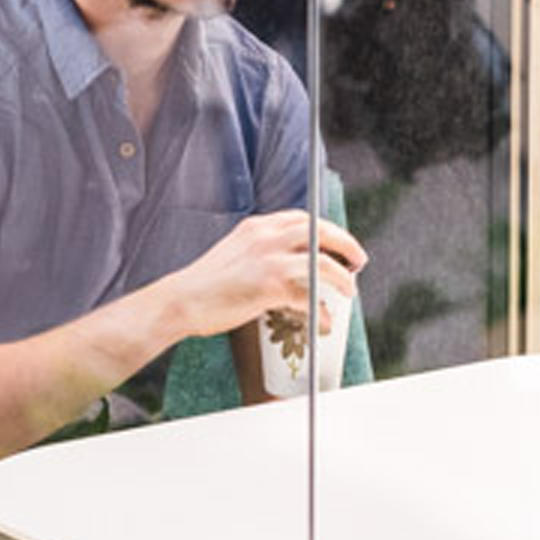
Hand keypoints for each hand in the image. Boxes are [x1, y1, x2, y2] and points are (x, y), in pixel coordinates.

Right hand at [166, 210, 365, 340]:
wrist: (181, 300)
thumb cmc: (205, 284)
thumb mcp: (235, 253)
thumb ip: (262, 251)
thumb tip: (290, 264)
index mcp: (257, 226)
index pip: (303, 219)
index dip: (326, 230)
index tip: (338, 242)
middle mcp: (266, 237)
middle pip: (321, 232)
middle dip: (347, 245)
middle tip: (358, 260)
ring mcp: (269, 260)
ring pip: (322, 262)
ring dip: (342, 277)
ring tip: (349, 289)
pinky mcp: (269, 287)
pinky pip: (309, 297)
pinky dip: (321, 311)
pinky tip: (324, 321)